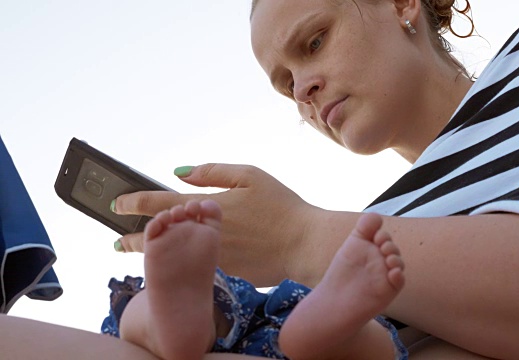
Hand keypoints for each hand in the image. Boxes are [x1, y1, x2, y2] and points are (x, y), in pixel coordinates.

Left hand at [113, 164, 314, 285]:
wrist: (302, 243)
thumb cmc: (280, 206)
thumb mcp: (250, 176)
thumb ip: (212, 171)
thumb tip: (179, 172)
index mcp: (204, 205)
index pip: (158, 202)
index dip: (133, 201)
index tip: (116, 202)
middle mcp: (200, 234)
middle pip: (156, 237)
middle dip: (132, 239)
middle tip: (117, 241)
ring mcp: (208, 257)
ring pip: (172, 257)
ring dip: (153, 254)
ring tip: (138, 254)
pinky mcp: (221, 273)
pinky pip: (194, 269)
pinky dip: (182, 265)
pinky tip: (178, 264)